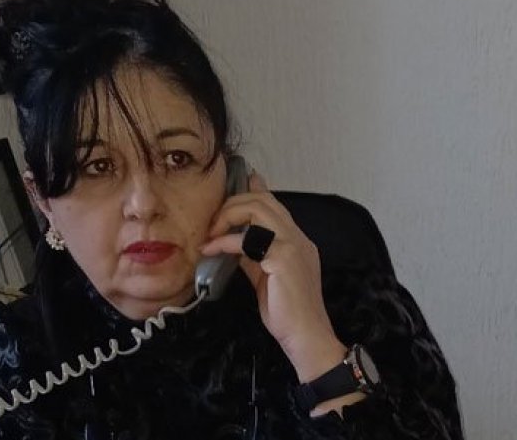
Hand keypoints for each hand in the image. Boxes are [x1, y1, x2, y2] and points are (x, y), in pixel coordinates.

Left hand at [199, 171, 346, 381]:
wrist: (305, 335)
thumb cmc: (286, 313)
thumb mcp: (264, 278)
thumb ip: (252, 257)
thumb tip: (232, 242)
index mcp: (296, 241)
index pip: (275, 206)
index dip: (257, 190)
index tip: (243, 180)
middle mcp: (297, 237)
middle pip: (265, 201)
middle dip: (234, 204)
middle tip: (213, 224)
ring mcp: (292, 245)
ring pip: (258, 210)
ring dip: (229, 216)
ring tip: (211, 234)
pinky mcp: (282, 258)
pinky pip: (246, 240)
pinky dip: (224, 241)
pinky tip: (211, 250)